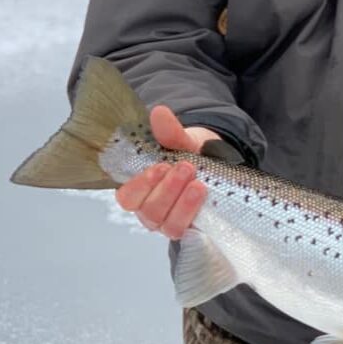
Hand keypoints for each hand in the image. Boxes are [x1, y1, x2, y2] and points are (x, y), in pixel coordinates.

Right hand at [115, 105, 219, 239]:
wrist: (215, 163)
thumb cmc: (189, 155)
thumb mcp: (181, 141)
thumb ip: (169, 131)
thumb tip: (159, 113)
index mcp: (139, 190)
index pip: (127, 197)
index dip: (141, 185)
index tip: (160, 166)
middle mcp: (150, 210)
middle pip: (149, 211)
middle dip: (168, 190)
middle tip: (186, 168)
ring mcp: (170, 222)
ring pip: (167, 224)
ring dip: (182, 204)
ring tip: (198, 183)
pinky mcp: (190, 229)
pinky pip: (187, 230)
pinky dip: (193, 213)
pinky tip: (202, 197)